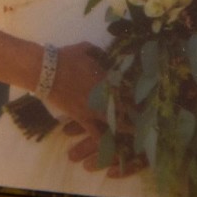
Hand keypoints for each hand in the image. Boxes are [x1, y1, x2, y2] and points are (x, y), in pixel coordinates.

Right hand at [47, 43, 147, 179]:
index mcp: (107, 77)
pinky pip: (94, 132)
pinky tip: (113, 148)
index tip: (150, 99)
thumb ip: (100, 53)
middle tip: (150, 119)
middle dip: (139, 113)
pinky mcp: (81, 118)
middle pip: (126, 107)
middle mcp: (104, 95)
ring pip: (116, 121)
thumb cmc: (65, 57)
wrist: (46, 70)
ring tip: (139, 134)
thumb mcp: (86, 48)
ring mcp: (93, 108)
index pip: (128, 88)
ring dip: (128, 128)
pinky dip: (104, 141)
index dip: (140, 95)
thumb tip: (107, 56)